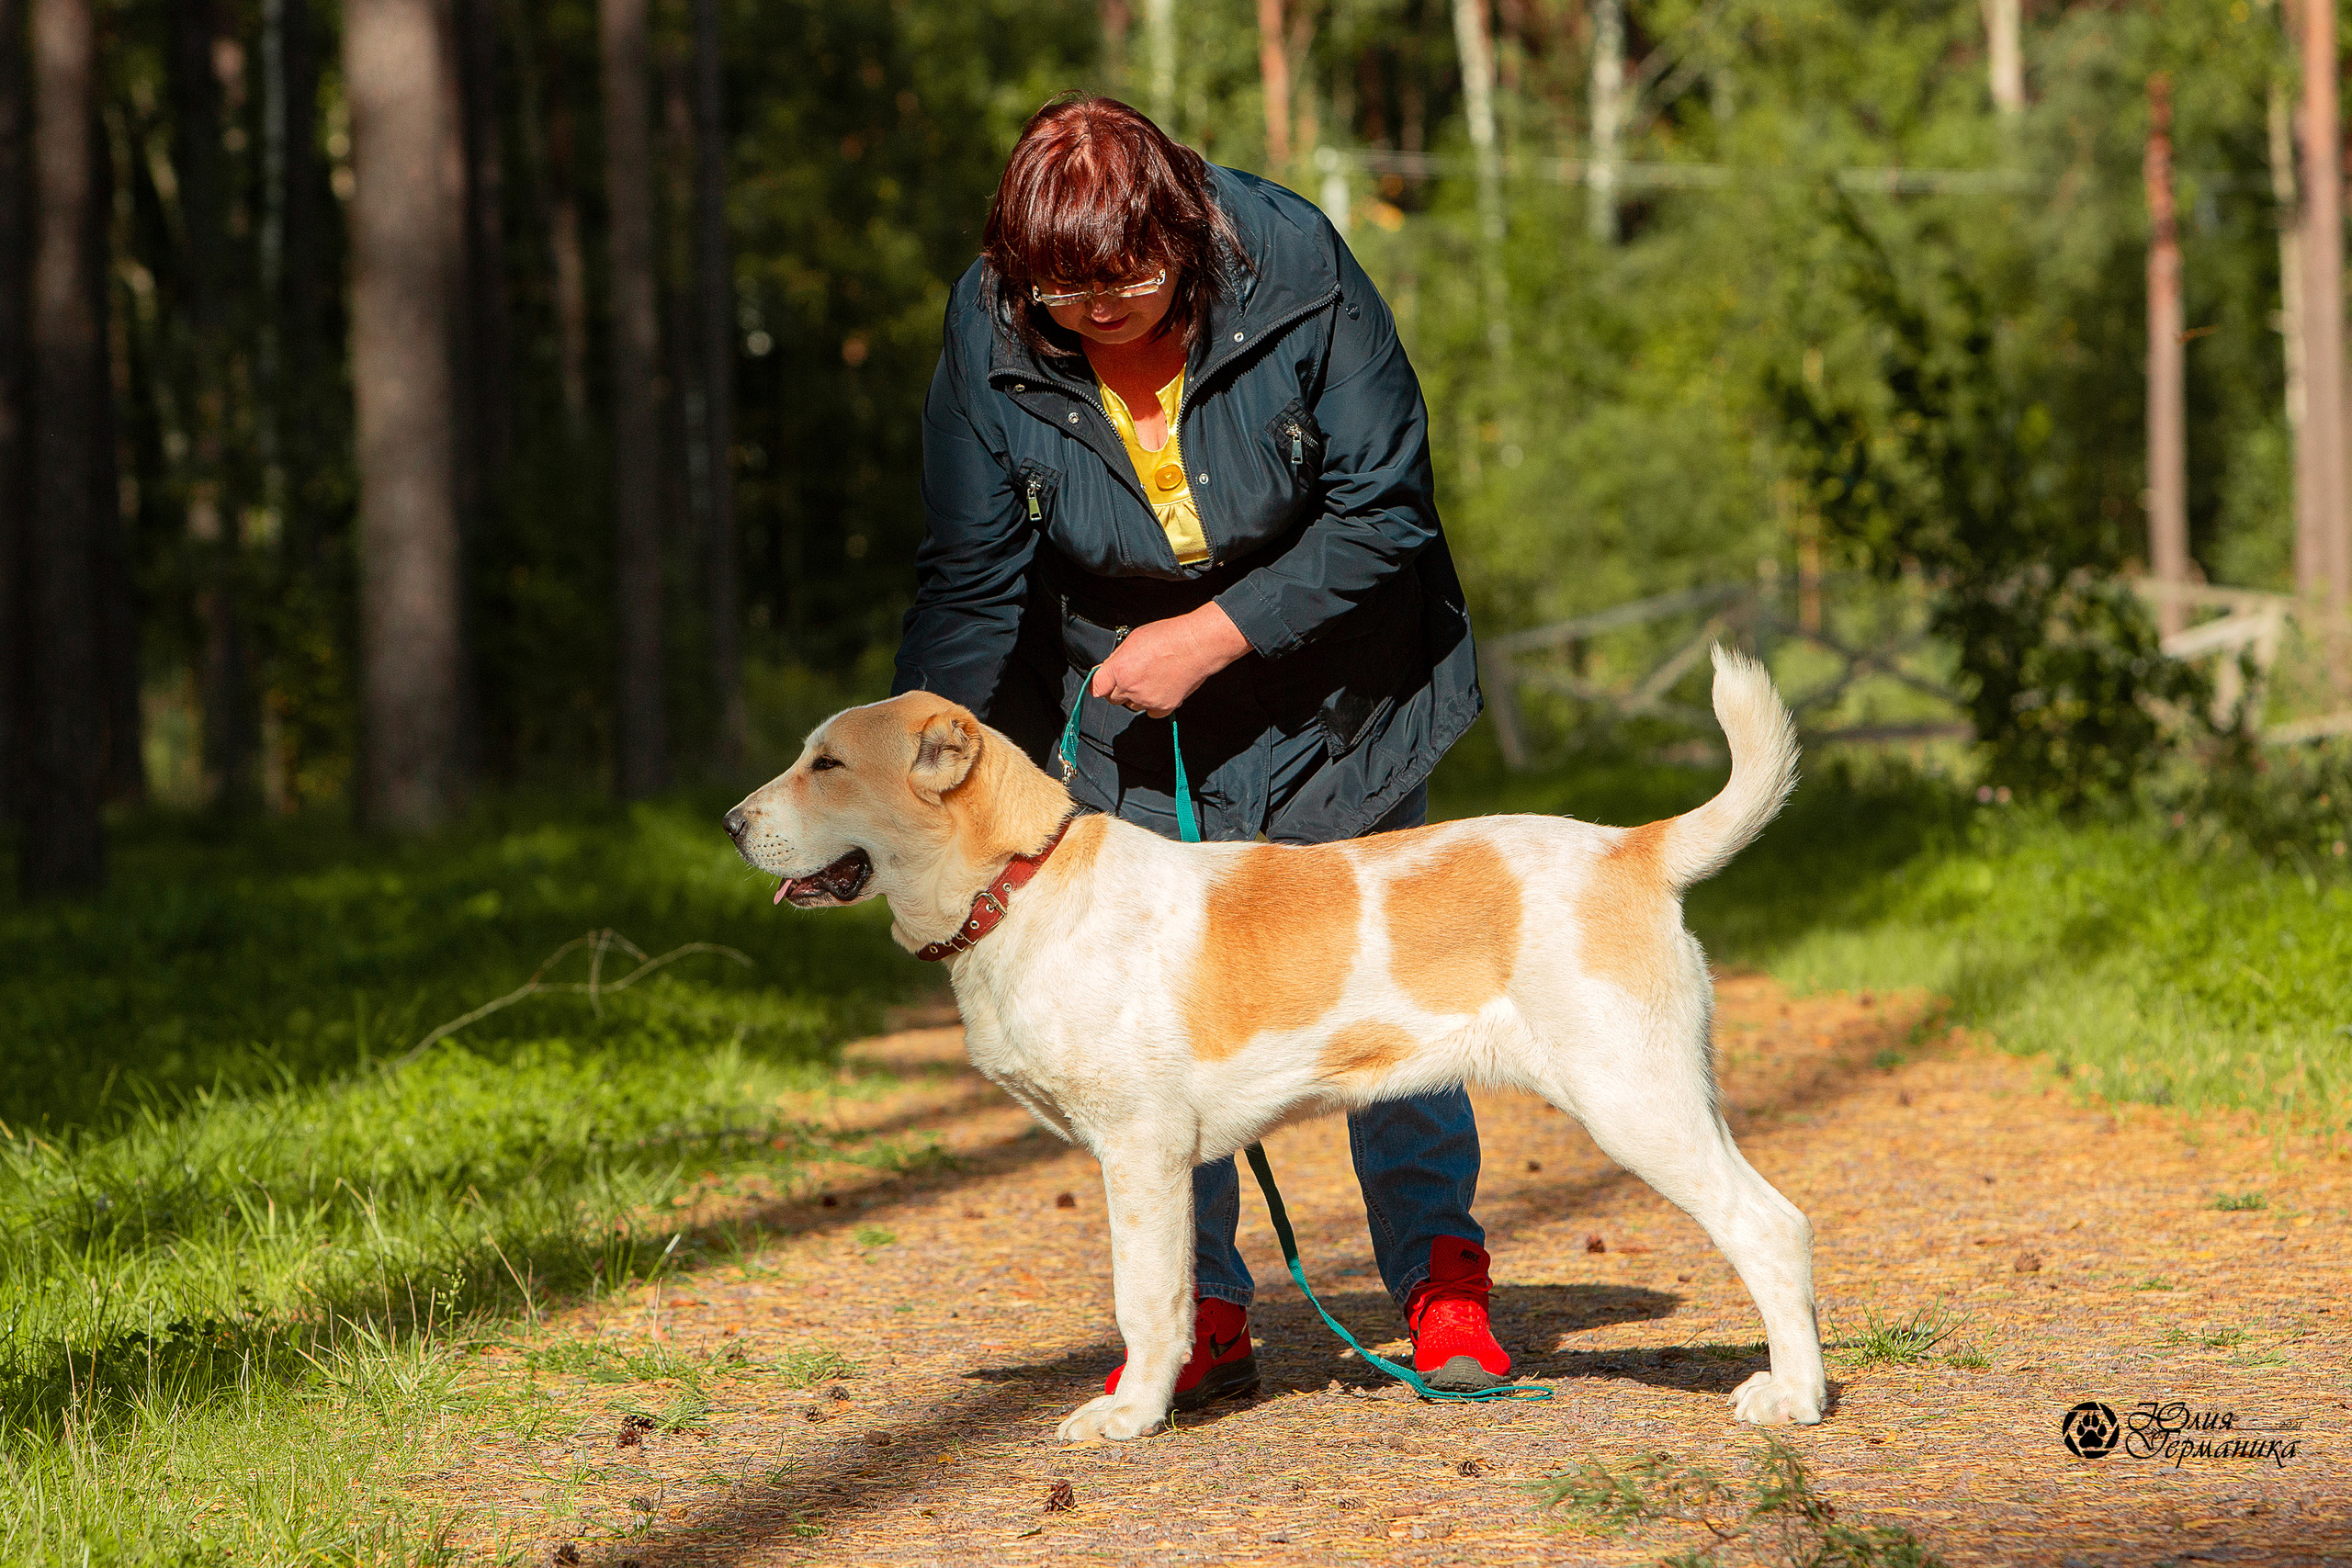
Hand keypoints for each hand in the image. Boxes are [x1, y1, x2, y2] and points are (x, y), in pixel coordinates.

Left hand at [1091, 604, 1251, 717]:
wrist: (1196, 645)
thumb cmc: (1168, 636)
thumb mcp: (1134, 638)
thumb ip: (1118, 658)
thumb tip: (1109, 668)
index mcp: (1119, 669)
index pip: (1096, 687)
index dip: (1099, 684)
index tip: (1103, 683)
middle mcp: (1130, 688)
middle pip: (1113, 699)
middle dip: (1119, 689)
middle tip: (1132, 676)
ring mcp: (1147, 700)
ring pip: (1132, 706)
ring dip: (1136, 697)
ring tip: (1152, 679)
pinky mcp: (1164, 707)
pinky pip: (1151, 712)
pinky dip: (1153, 704)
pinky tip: (1161, 689)